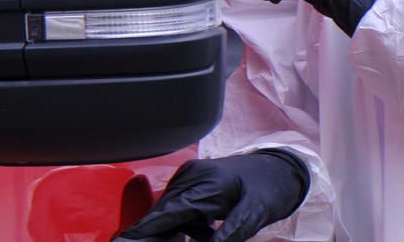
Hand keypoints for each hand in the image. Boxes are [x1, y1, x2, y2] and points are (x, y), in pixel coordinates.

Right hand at [117, 151, 308, 241]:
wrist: (278, 168)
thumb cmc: (268, 190)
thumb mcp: (254, 215)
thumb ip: (231, 232)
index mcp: (206, 183)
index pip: (169, 212)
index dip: (146, 230)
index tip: (125, 240)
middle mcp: (193, 176)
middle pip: (164, 211)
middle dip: (155, 233)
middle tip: (151, 240)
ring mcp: (191, 176)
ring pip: (170, 210)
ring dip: (176, 231)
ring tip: (208, 233)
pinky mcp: (193, 181)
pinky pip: (180, 206)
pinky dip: (187, 225)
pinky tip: (208, 232)